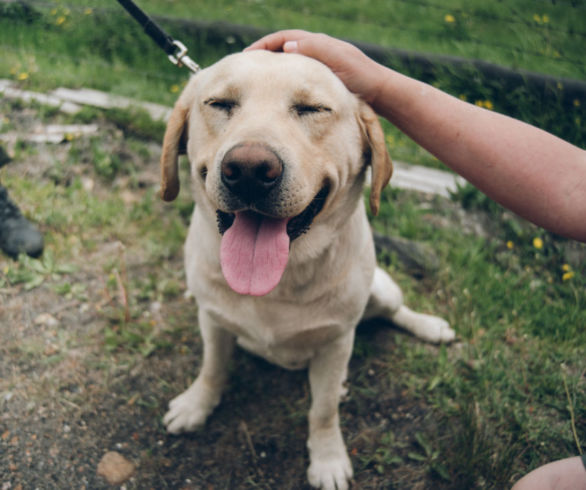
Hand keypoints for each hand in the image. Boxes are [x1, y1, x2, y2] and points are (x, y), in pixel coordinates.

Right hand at [246, 30, 385, 105]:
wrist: (382, 92)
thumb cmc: (362, 77)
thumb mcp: (338, 60)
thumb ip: (315, 50)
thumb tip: (287, 45)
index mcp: (319, 43)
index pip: (284, 38)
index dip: (264, 44)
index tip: (247, 55)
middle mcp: (318, 51)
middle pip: (285, 48)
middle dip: (265, 54)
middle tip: (247, 66)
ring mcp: (322, 65)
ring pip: (292, 62)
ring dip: (275, 67)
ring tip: (260, 79)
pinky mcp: (326, 79)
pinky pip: (300, 76)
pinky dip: (287, 80)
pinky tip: (282, 92)